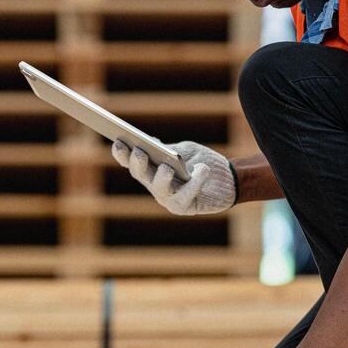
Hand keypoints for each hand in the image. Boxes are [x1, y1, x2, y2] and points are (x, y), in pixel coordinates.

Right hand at [112, 140, 236, 215]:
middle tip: (139, 152)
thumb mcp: (186, 151)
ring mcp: (168, 198)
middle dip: (138, 164)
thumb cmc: (203, 162)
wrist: (228, 179)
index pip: (131, 161)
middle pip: (141, 175)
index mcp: (151, 168)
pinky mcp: (184, 207)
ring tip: (166, 168)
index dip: (122, 154)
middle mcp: (154, 185)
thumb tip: (153, 144)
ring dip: (161, 178)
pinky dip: (196, 181)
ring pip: (160, 189)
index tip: (118, 141)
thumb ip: (170, 150)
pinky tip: (202, 169)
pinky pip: (187, 194)